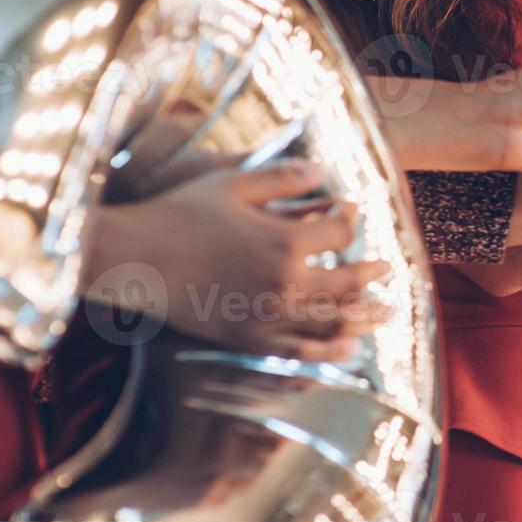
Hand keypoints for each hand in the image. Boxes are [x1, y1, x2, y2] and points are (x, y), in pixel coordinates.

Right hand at [86, 160, 390, 359]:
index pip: (340, 230)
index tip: (353, 210)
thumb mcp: (233, 184)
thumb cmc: (180, 214)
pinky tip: (350, 349)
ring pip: (334, 321)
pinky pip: (301, 352)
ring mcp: (270, 316)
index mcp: (286, 241)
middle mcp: (286, 283)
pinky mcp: (250, 341)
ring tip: (385, 312)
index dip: (351, 217)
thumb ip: (282, 178)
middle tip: (386, 268)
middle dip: (372, 272)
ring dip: (365, 316)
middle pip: (349, 280)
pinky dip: (331, 352)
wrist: (134, 259)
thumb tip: (322, 169)